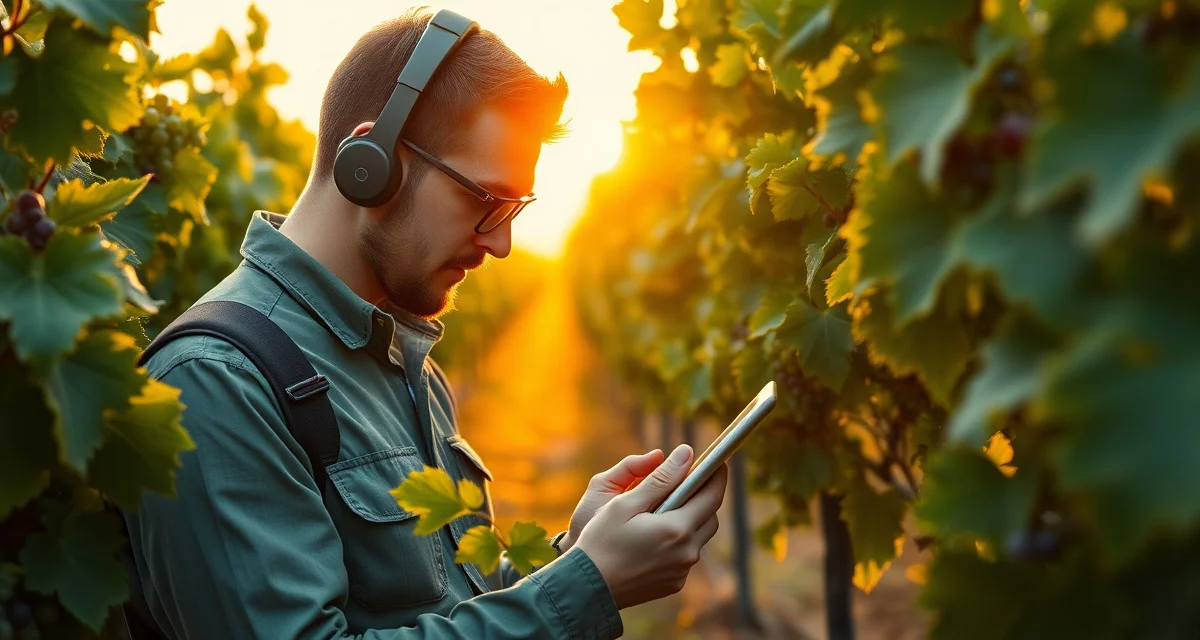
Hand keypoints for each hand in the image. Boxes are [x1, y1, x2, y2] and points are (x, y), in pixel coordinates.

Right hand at [574, 444, 728, 609]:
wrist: (587, 589)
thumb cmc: (600, 541)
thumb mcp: (626, 503)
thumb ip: (660, 478)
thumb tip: (686, 453)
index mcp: (677, 529)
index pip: (712, 496)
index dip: (716, 475)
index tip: (717, 461)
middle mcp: (687, 553)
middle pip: (709, 517)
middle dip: (704, 497)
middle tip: (688, 481)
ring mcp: (681, 571)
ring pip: (699, 537)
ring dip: (691, 518)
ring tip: (668, 506)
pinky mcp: (674, 584)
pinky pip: (686, 555)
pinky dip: (679, 540)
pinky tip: (656, 534)